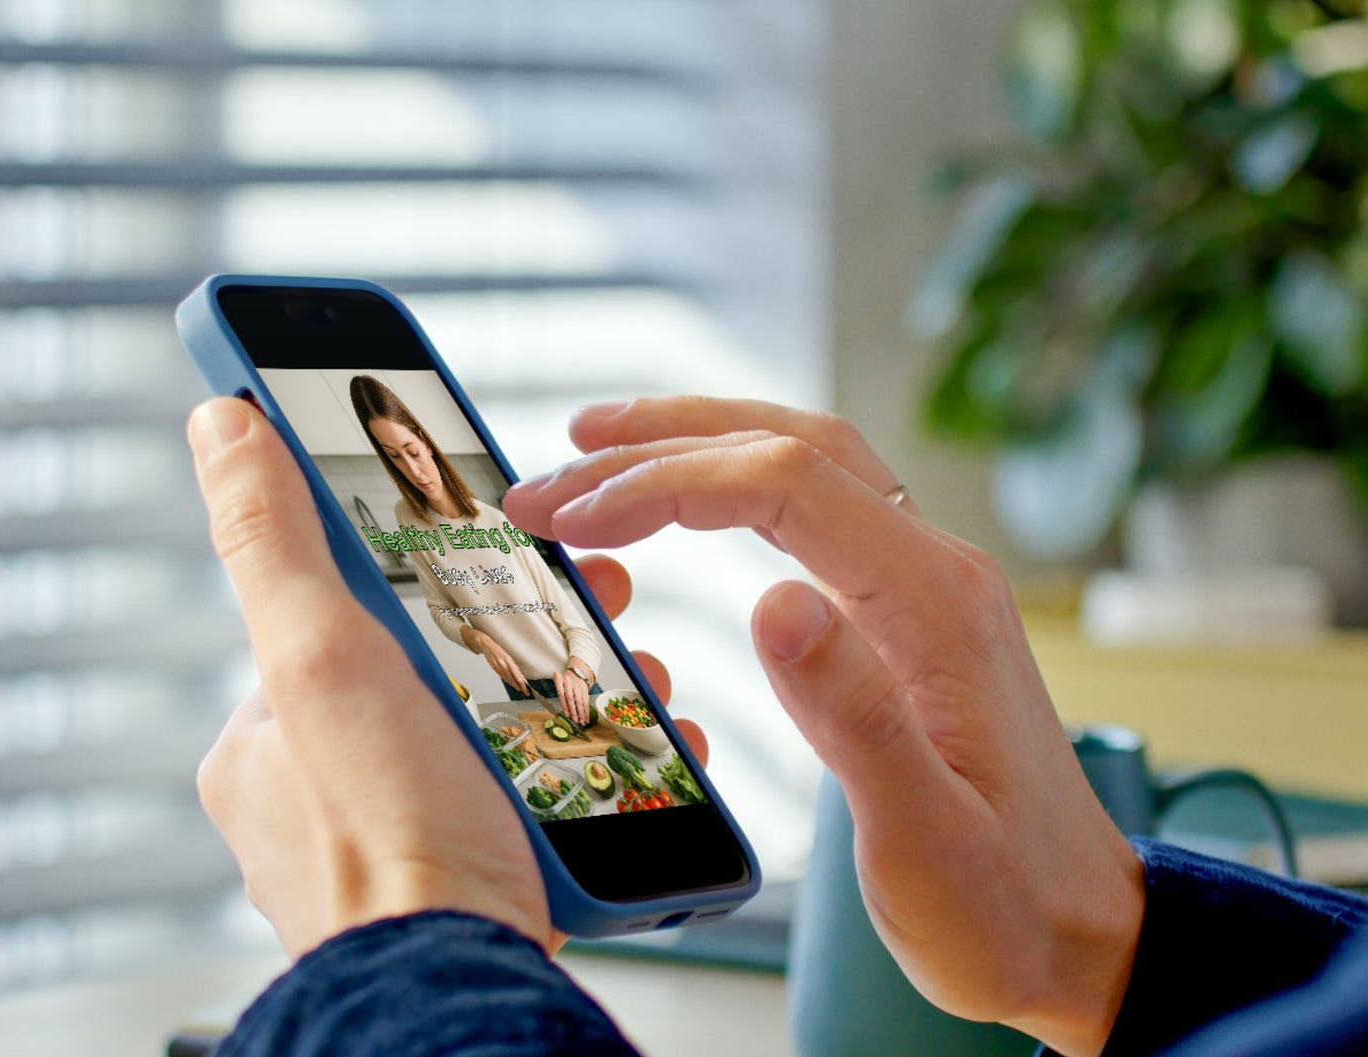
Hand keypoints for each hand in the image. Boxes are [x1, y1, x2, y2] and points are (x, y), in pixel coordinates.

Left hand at [187, 398, 701, 958]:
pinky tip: (639, 747)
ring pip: (497, 727)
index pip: (349, 612)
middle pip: (439, 664)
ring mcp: (401, 836)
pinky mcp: (472, 876)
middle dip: (526, 623)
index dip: (432, 559)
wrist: (466, 989)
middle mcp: (325, 793)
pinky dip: (589, 761)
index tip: (503, 528)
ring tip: (638, 669)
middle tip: (598, 595)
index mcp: (269, 740)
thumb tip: (222, 422)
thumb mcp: (318, 658)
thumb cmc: (387, 838)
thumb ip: (274, 539)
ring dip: (573, 690)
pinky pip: (534, 795)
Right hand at [503, 396, 1143, 1056]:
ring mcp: (925, 585)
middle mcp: (936, 570)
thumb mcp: (922, 837)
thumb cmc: (1001, 905)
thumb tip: (772, 601)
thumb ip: (853, 718)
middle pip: (792, 445)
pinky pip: (816, 510)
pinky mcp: (909, 612)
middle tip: (555, 473)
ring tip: (599, 445)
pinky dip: (736, 482)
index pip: (786, 484)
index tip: (575, 516)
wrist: (1078, 933)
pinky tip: (688, 496)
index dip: (667, 483)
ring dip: (699, 441)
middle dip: (662, 444)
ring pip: (806, 461)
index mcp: (935, 605)